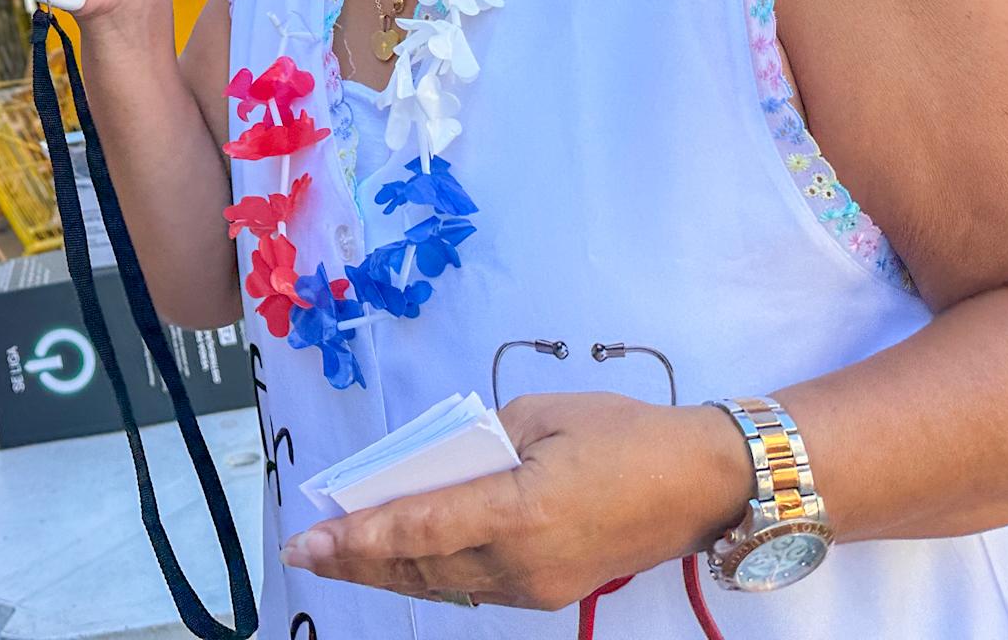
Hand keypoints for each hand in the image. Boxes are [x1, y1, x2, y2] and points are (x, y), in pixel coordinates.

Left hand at [280, 392, 753, 610]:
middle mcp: (523, 561)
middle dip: (356, 560)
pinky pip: (474, 586)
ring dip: (388, 571)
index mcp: (519, 509)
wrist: (702, 483)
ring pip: (443, 583)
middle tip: (304, 551)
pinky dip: (430, 573)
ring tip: (337, 557)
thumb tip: (435, 465)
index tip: (309, 540)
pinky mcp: (550, 592)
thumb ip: (477, 442)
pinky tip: (399, 560)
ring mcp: (538, 585)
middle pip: (419, 566)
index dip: (357, 537)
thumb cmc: (623, 434)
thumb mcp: (539, 415)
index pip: (419, 528)